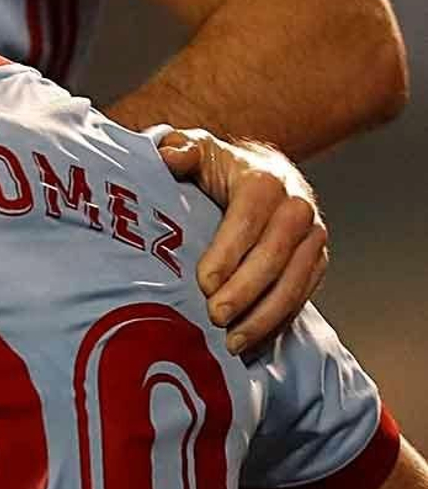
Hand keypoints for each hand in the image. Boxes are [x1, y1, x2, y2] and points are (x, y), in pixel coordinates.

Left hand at [158, 129, 327, 353]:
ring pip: (295, 282)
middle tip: (216, 318)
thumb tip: (171, 157)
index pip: (247, 222)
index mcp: (264, 180)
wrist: (262, 169)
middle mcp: (296, 207)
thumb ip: (180, 149)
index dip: (227, 255)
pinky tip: (255, 340)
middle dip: (245, 292)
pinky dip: (280, 320)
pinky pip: (304, 294)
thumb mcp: (197, 147)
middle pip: (275, 257)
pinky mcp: (317, 258)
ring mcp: (312, 235)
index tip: (203, 284)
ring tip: (235, 341)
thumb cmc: (220, 164)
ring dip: (265, 316)